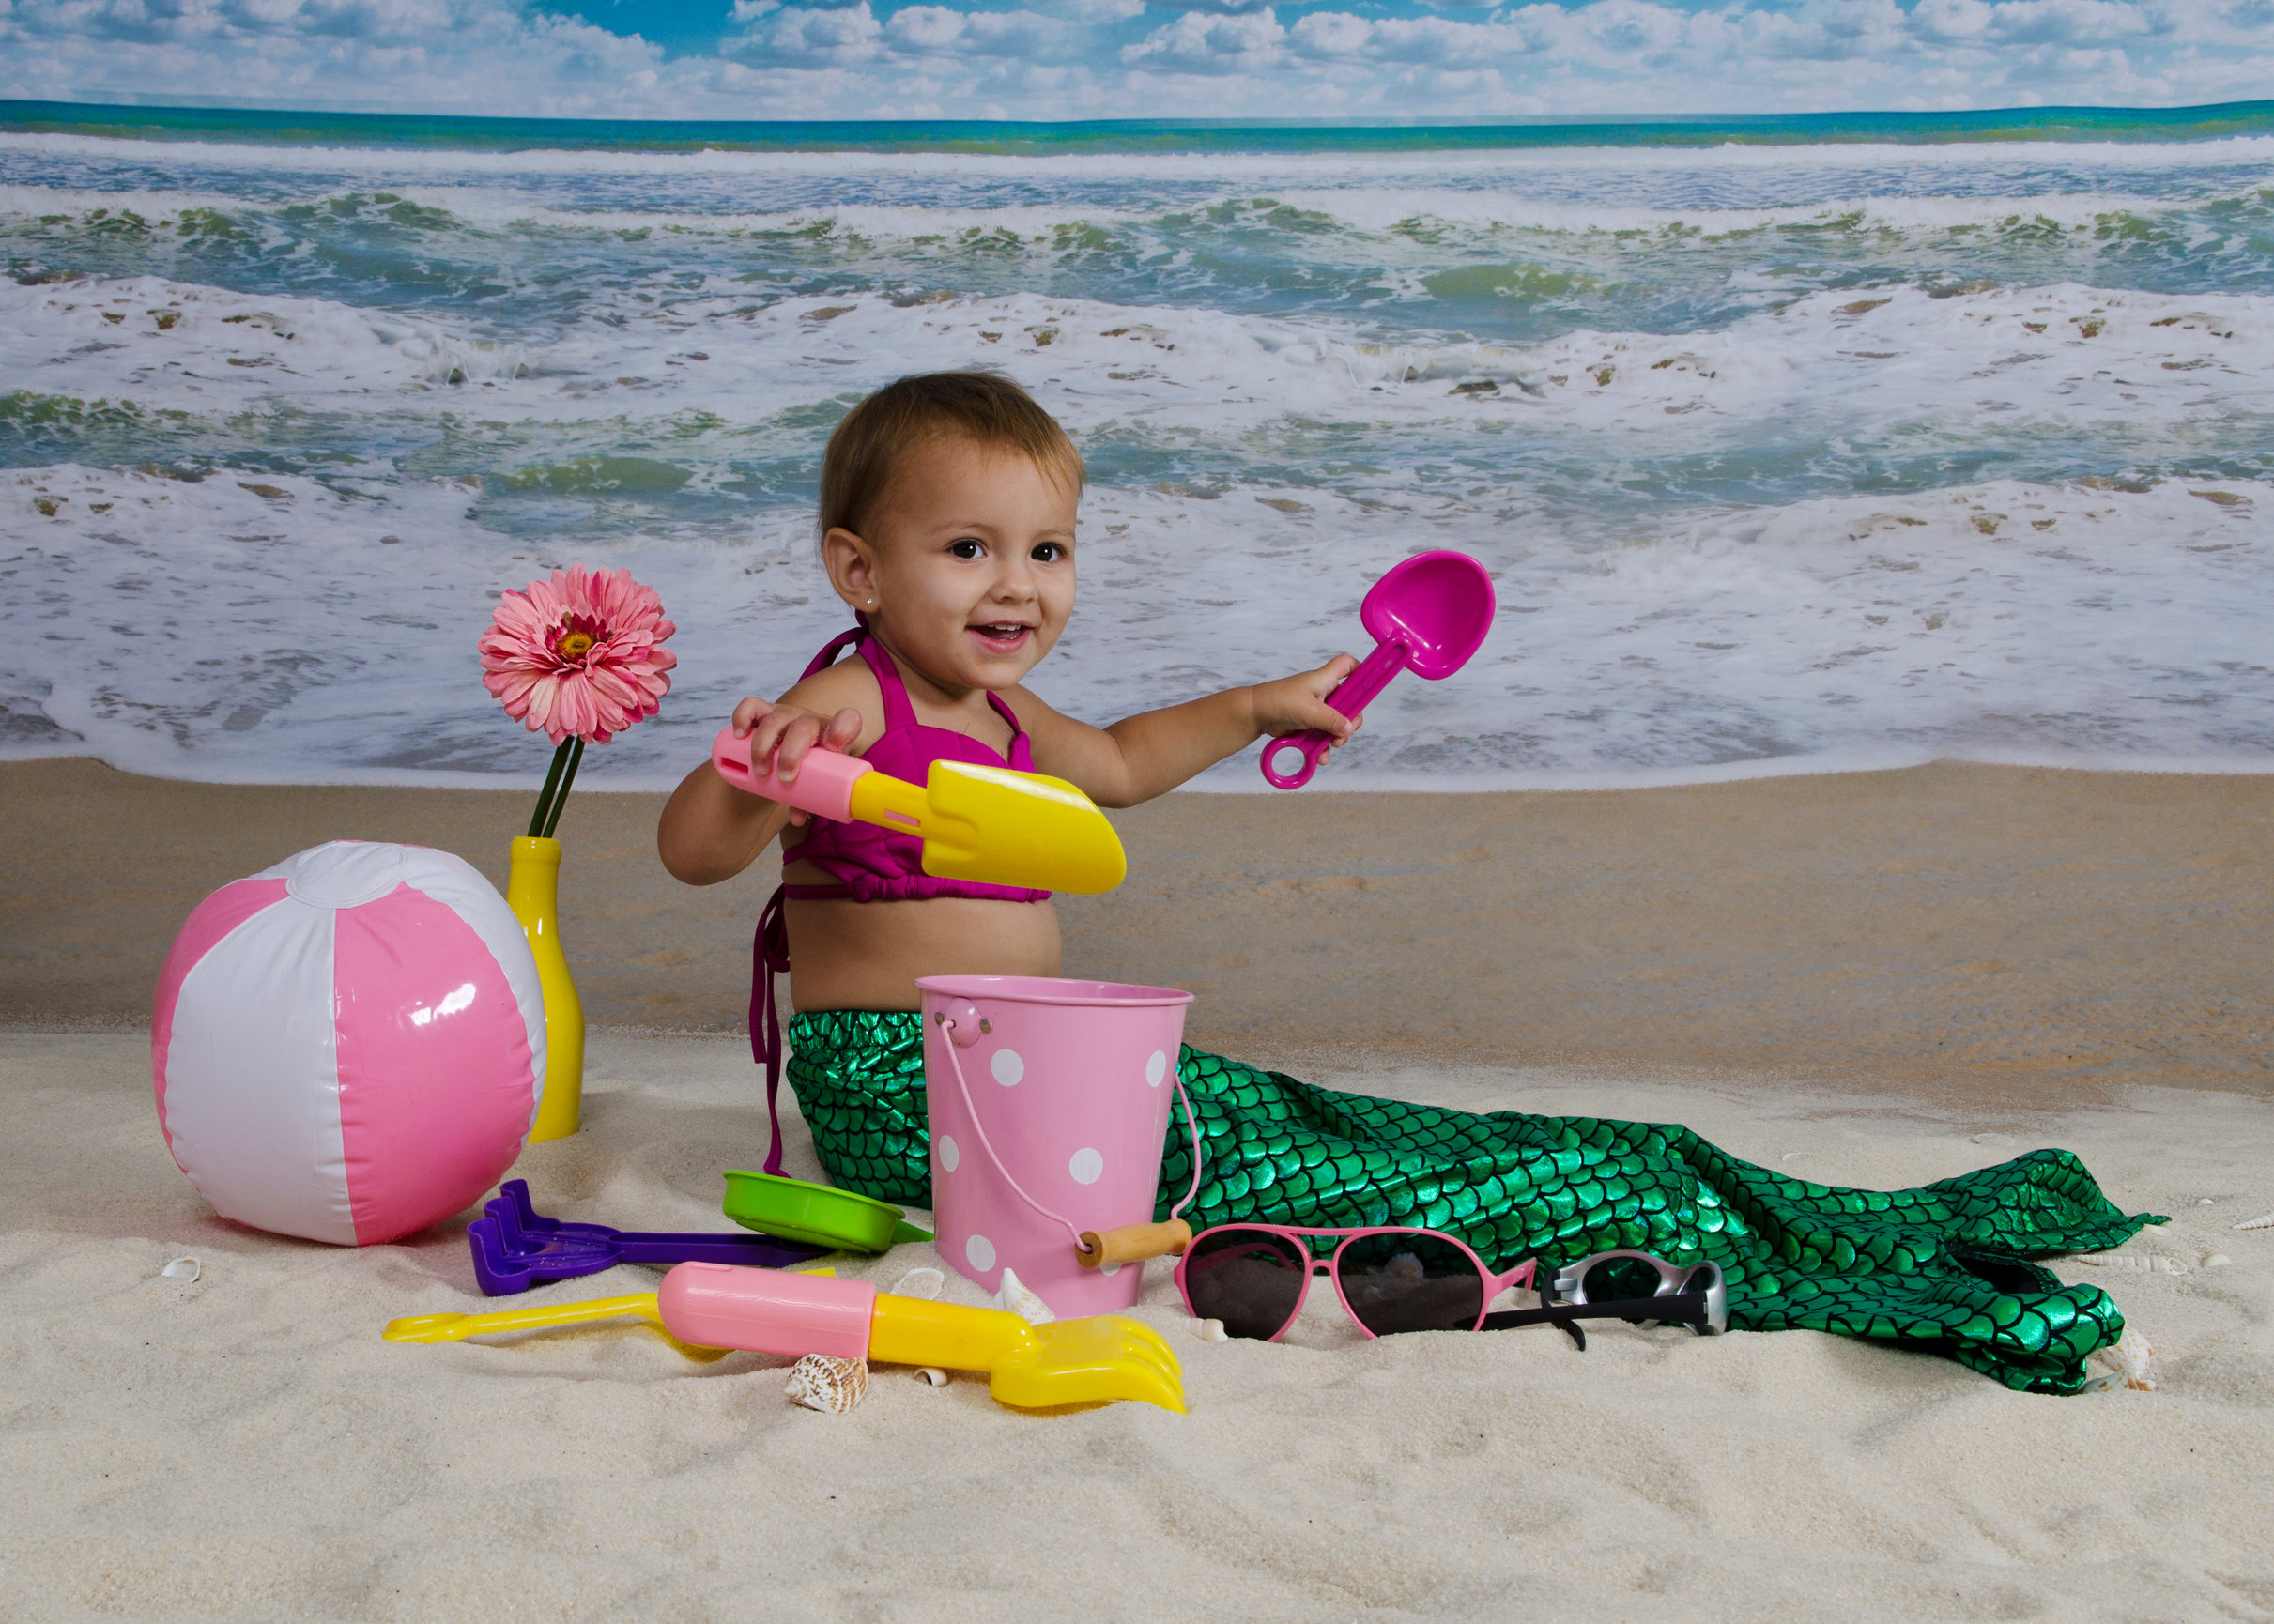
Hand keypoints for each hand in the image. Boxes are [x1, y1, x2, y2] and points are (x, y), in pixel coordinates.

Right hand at [729, 696, 862, 824]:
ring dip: (764, 746)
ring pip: (776, 719)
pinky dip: (743, 717)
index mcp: (833, 735)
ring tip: (760, 772)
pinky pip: (752, 706)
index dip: (842, 729)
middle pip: (803, 727)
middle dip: (791, 753)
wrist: (796, 749)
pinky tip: (739, 734)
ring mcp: (788, 713)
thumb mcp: (818, 782)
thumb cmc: (812, 768)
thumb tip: (798, 819)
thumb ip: (810, 800)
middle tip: (784, 778)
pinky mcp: (766, 711)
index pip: (847, 721)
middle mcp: (811, 720)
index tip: (832, 746)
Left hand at [1250, 654, 1361, 747]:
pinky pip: (1323, 734)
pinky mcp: (1308, 722)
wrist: (1255, 715)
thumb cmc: (1280, 702)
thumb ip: (1333, 720)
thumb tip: (1349, 729)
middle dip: (1350, 721)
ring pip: (1337, 722)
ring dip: (1336, 737)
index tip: (1366, 688)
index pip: (1348, 665)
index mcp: (1325, 679)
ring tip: (1331, 746)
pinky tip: (1320, 756)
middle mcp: (1323, 691)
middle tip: (1344, 734)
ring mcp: (1316, 708)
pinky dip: (1323, 745)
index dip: (1361, 671)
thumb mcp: (1311, 711)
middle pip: (1349, 703)